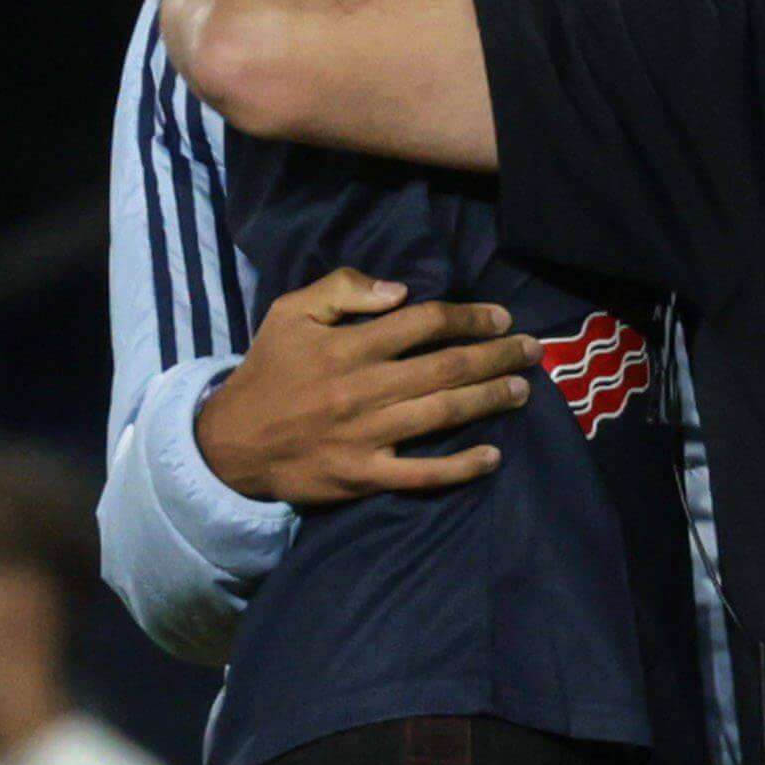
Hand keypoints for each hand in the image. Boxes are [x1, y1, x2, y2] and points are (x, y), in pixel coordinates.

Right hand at [196, 269, 530, 501]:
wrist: (231, 443)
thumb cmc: (268, 371)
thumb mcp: (289, 312)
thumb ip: (341, 289)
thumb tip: (400, 290)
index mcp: (348, 345)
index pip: (423, 323)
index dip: (468, 317)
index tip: (499, 317)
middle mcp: (363, 388)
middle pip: (446, 366)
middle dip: (496, 355)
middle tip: (532, 350)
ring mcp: (367, 435)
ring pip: (443, 413)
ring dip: (490, 399)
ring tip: (522, 388)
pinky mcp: (364, 475)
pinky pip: (422, 474)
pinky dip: (461, 467)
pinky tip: (493, 457)